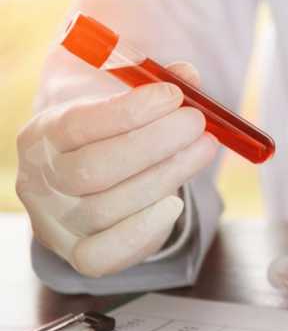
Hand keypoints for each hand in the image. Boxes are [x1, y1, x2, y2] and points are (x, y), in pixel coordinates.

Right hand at [16, 62, 218, 277]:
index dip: (130, 111)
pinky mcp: (78, 255)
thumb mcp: (123, 114)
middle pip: (95, 169)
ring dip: (166, 176)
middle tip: (196, 123)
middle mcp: (41, 182)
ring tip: (203, 149)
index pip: (79, 124)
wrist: (86, 195)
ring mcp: (56, 224)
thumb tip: (188, 74)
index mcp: (44, 136)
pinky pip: (106, 253)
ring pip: (110, 207)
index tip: (174, 95)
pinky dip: (144, 229)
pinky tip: (175, 203)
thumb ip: (155, 93)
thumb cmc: (108, 143)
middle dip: (154, 144)